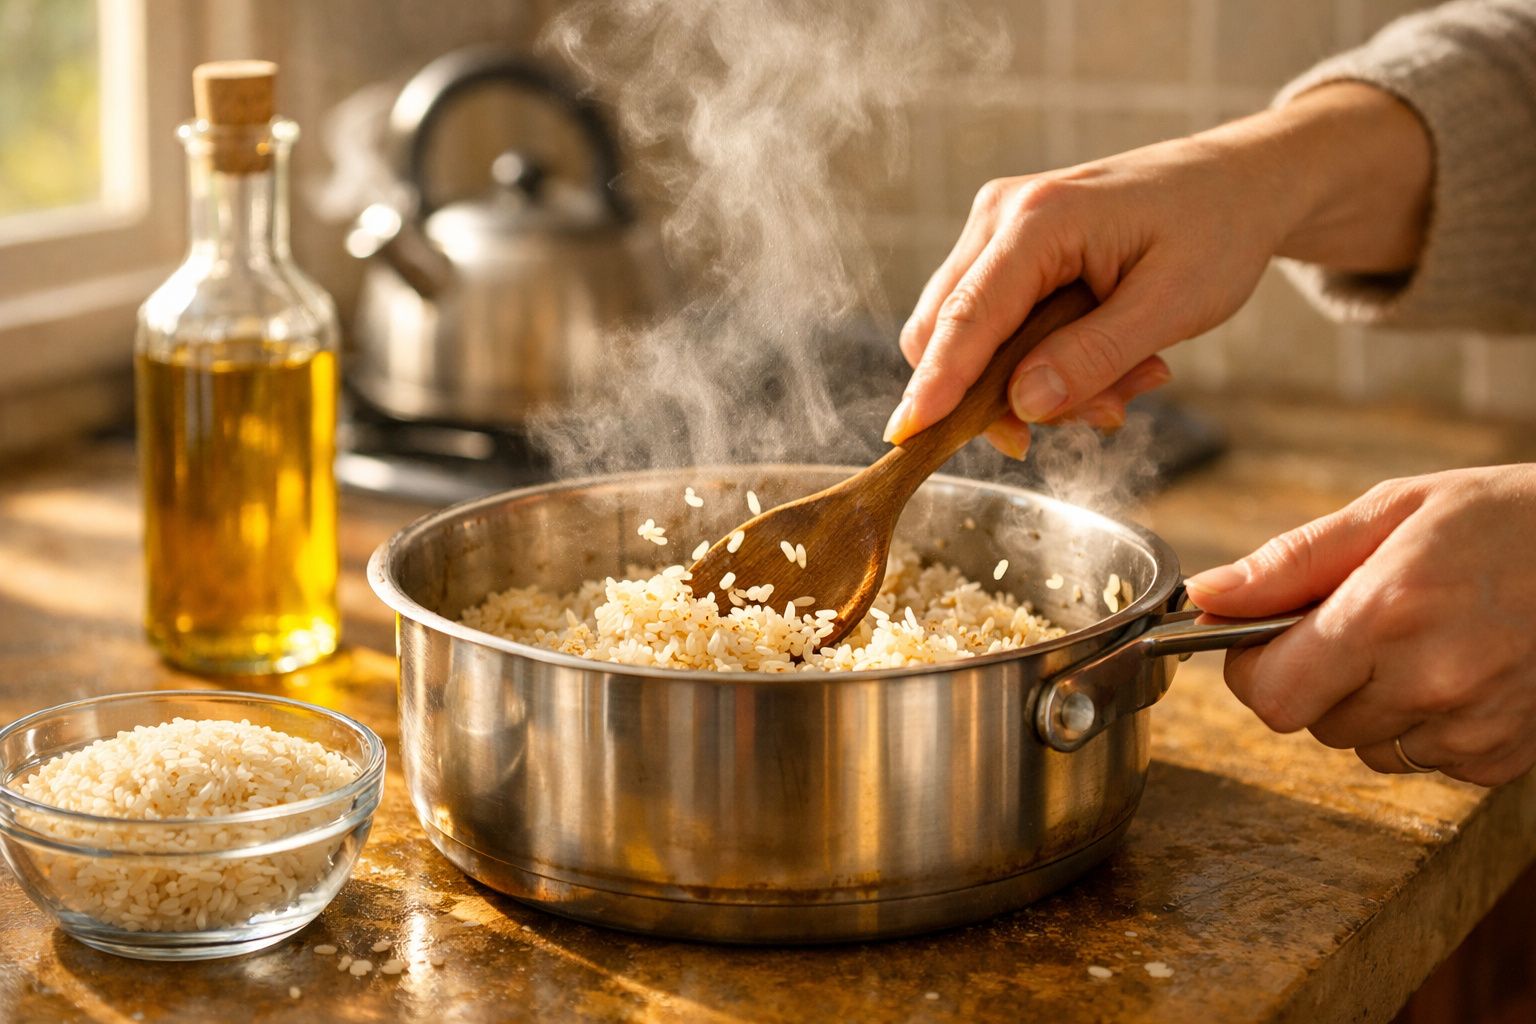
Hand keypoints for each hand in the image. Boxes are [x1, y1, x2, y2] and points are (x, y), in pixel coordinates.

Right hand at [885, 83, 1432, 457]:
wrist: (1238, 182)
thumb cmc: (1215, 230)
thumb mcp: (1172, 305)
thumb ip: (1093, 357)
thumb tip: (1022, 405)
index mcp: (1041, 219)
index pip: (967, 317)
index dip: (936, 384)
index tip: (906, 437)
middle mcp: (1000, 215)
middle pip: (945, 329)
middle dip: (1000, 395)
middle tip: (1099, 415)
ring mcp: (997, 228)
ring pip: (967, 335)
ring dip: (1030, 381)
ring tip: (1128, 380)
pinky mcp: (1006, 248)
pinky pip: (993, 325)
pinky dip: (1038, 361)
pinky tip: (1109, 361)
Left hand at [1186, 465, 1535, 785]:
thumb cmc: (1504, 519)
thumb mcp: (1393, 510)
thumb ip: (1291, 562)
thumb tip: (1208, 595)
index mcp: (1387, 613)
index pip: (1269, 694)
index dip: (1253, 667)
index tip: (1267, 637)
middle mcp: (1429, 682)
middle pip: (1309, 722)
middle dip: (1312, 678)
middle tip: (1357, 626)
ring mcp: (1471, 728)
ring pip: (1362, 747)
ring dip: (1367, 705)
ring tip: (1417, 642)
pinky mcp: (1501, 759)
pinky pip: (1420, 760)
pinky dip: (1422, 725)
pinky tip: (1457, 671)